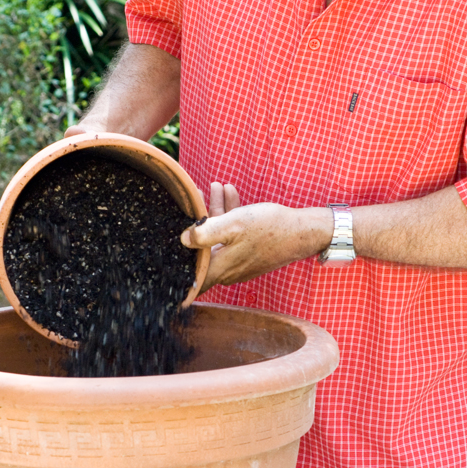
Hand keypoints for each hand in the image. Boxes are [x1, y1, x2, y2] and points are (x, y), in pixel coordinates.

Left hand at [182, 183, 332, 290]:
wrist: (303, 231)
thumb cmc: (269, 228)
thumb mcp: (234, 224)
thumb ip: (205, 233)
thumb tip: (182, 239)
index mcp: (220, 268)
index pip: (191, 279)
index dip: (177, 273)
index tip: (164, 263)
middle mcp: (228, 270)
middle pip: (202, 251)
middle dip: (196, 226)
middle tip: (192, 202)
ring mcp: (239, 262)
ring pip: (218, 239)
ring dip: (214, 213)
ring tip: (215, 187)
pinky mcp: (249, 252)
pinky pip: (232, 236)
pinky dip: (228, 217)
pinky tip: (229, 193)